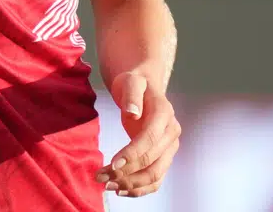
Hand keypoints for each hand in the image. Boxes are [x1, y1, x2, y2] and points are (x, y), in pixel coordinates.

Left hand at [97, 72, 180, 197]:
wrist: (145, 88)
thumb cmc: (134, 83)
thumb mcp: (131, 81)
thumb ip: (132, 95)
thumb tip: (133, 113)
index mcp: (164, 114)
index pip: (149, 139)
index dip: (132, 153)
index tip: (112, 164)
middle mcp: (171, 134)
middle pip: (152, 161)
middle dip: (126, 172)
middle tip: (100, 177)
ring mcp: (170, 148)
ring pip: (155, 174)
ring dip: (131, 184)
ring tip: (106, 186)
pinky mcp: (164, 157)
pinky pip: (156, 179)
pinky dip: (140, 188)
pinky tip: (121, 191)